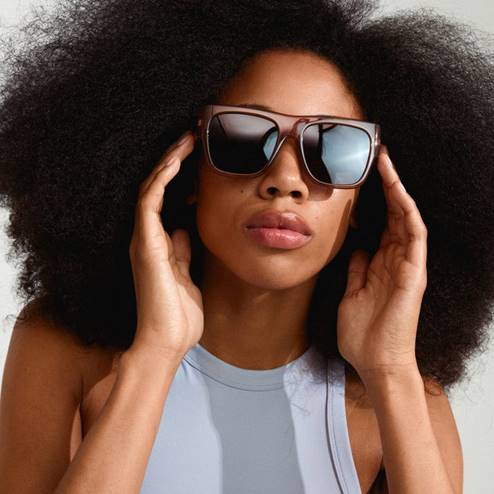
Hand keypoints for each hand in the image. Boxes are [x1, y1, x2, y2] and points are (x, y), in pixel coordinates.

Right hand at [128, 131, 203, 358]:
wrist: (167, 342)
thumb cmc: (179, 314)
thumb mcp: (187, 274)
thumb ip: (182, 251)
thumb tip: (184, 230)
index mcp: (159, 243)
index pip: (169, 198)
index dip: (183, 175)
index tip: (202, 157)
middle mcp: (148, 236)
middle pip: (158, 187)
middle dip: (176, 160)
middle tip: (194, 136)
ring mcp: (144, 239)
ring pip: (152, 187)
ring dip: (169, 161)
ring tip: (187, 138)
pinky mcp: (145, 244)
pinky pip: (149, 201)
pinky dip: (162, 178)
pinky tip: (176, 160)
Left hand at [336, 146, 427, 378]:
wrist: (375, 361)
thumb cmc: (363, 332)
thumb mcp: (352, 293)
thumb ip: (358, 270)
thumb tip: (358, 249)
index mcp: (382, 263)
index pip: (381, 222)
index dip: (375, 198)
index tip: (363, 175)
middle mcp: (397, 259)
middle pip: (395, 213)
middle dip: (387, 184)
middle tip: (377, 156)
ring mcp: (407, 265)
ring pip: (406, 218)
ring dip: (398, 190)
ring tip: (387, 164)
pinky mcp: (413, 274)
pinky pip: (414, 238)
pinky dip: (407, 214)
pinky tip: (399, 193)